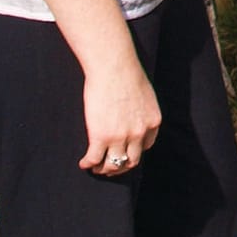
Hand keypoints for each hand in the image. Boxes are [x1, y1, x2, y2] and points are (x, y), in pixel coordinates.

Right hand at [81, 58, 161, 175]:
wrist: (114, 67)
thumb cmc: (126, 73)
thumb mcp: (145, 94)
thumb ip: (141, 110)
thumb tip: (132, 117)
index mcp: (153, 122)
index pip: (145, 147)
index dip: (133, 151)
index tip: (124, 152)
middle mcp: (139, 133)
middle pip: (131, 160)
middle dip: (120, 166)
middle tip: (110, 166)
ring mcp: (120, 137)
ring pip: (113, 164)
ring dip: (104, 169)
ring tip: (95, 167)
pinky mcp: (101, 137)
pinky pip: (94, 159)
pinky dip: (88, 164)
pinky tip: (83, 163)